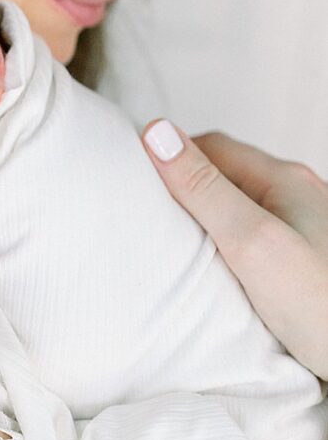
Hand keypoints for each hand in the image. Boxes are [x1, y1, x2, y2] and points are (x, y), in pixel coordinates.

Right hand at [142, 122, 327, 377]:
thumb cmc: (320, 307)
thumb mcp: (250, 242)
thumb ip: (204, 189)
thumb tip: (158, 132)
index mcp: (286, 180)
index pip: (211, 147)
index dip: (167, 159)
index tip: (130, 180)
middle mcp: (300, 196)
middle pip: (227, 176)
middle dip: (183, 191)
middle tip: (143, 217)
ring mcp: (307, 229)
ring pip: (242, 209)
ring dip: (207, 221)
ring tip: (173, 248)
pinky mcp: (307, 263)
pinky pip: (257, 240)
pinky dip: (229, 247)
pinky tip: (217, 274)